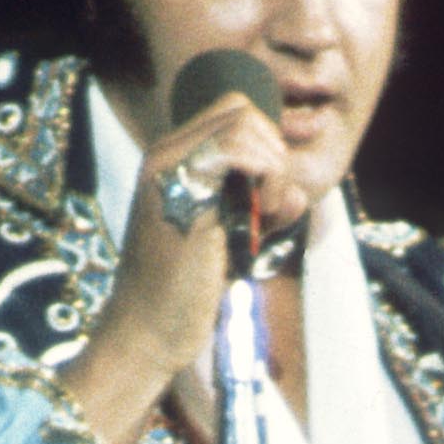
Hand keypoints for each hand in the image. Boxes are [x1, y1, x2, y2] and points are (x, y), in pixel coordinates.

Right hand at [73, 80, 325, 443]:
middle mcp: (166, 153)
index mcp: (172, 159)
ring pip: (247, 124)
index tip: (269, 200)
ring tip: (263, 222)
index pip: (235, 113)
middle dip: (275, 157)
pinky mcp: (182, 189)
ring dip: (274, 171)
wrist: (146, 332)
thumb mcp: (228, 238)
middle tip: (269, 211)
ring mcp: (170, 167)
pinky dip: (266, 176)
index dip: (268, 148)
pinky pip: (238, 147)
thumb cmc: (184, 293)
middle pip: (245, 111)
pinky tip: (260, 221)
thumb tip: (298, 190)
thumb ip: (259, 207)